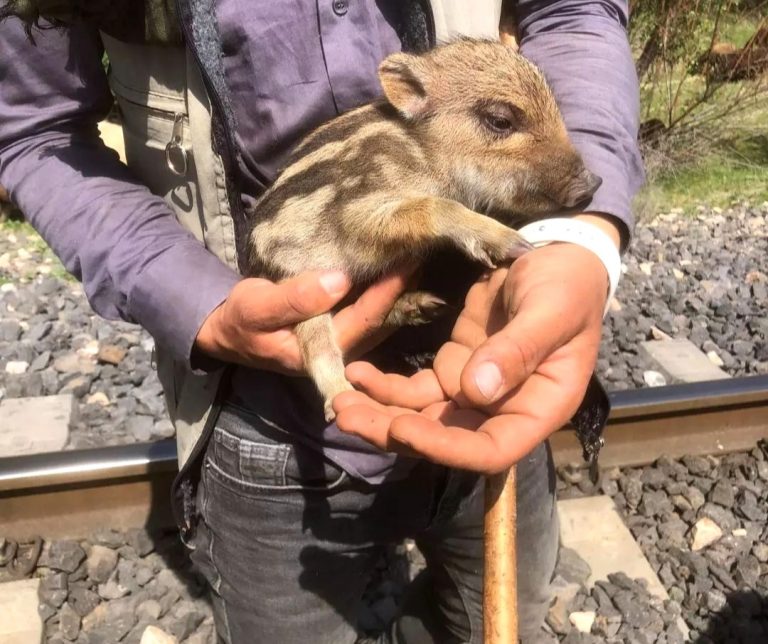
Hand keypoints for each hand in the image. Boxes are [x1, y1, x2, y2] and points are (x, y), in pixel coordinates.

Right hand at [194, 268, 412, 373]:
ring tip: (417, 254)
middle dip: (403, 287)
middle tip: (422, 250)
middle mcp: (340, 352)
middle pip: (381, 320)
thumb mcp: (257, 306)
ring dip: (399, 289)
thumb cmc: (241, 319)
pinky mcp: (342, 329)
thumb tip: (338, 280)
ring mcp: (343, 341)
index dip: (388, 292)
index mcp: (321, 353)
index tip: (408, 260)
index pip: (365, 320)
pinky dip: (385, 289)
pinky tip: (397, 267)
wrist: (231, 330)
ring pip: (380, 317)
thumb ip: (295, 298)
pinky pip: (371, 310)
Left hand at [333, 239, 611, 473]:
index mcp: (539, 408)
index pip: (491, 449)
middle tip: (346, 419)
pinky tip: (356, 373)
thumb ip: (518, 350)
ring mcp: (475, 392)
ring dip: (381, 414)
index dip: (447, 448)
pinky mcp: (453, 369)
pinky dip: (385, 386)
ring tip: (338, 400)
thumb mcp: (551, 311)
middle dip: (395, 433)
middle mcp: (504, 410)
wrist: (556, 257)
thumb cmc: (567, 285)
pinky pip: (415, 389)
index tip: (403, 428)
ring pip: (423, 417)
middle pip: (446, 439)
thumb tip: (476, 391)